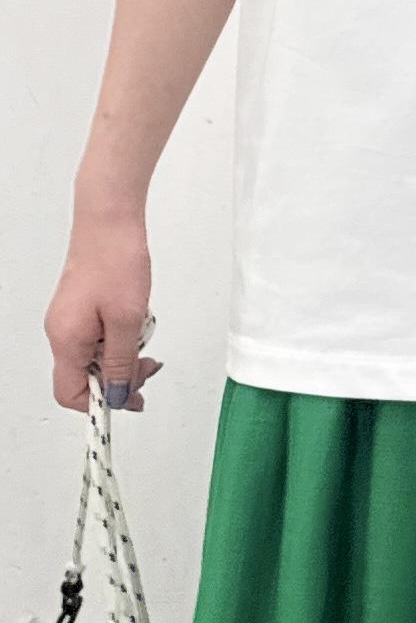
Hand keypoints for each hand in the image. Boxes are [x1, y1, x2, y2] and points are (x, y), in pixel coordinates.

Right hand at [44, 209, 162, 411]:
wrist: (110, 218)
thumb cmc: (115, 260)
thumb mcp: (127, 320)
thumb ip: (120, 362)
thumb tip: (116, 396)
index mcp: (65, 340)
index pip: (70, 394)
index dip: (101, 403)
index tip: (131, 399)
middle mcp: (61, 331)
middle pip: (85, 376)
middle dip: (119, 376)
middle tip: (148, 365)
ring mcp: (70, 317)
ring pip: (95, 354)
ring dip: (123, 351)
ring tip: (144, 330)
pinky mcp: (81, 304)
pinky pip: (98, 334)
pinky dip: (119, 333)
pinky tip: (137, 317)